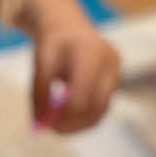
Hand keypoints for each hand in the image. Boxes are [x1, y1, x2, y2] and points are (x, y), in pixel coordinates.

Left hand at [32, 15, 120, 133]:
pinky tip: (69, 119)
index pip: (81, 97)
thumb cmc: (52, 43)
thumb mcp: (40, 64)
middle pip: (95, 107)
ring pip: (101, 111)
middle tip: (52, 130)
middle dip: (73, 124)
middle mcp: (109, 63)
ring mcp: (116, 72)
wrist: (68, 26)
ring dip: (80, 124)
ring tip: (58, 125)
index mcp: (90, 54)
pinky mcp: (115, 81)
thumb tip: (39, 124)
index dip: (64, 116)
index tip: (47, 125)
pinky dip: (86, 118)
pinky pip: (102, 107)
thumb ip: (40, 93)